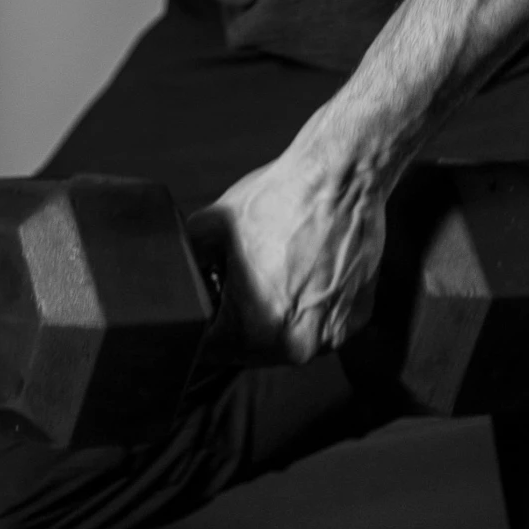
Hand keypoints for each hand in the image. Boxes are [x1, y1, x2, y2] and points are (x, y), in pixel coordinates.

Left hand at [190, 127, 390, 365]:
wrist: (338, 178)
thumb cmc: (279, 199)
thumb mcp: (209, 228)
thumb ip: (186, 263)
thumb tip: (173, 279)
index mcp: (257, 330)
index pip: (209, 349)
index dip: (199, 324)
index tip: (204, 300)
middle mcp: (299, 345)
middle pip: (247, 350)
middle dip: (234, 323)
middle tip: (234, 282)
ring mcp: (332, 336)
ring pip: (284, 339)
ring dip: (270, 317)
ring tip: (271, 273)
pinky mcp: (355, 320)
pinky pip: (317, 326)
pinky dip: (305, 308)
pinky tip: (300, 272)